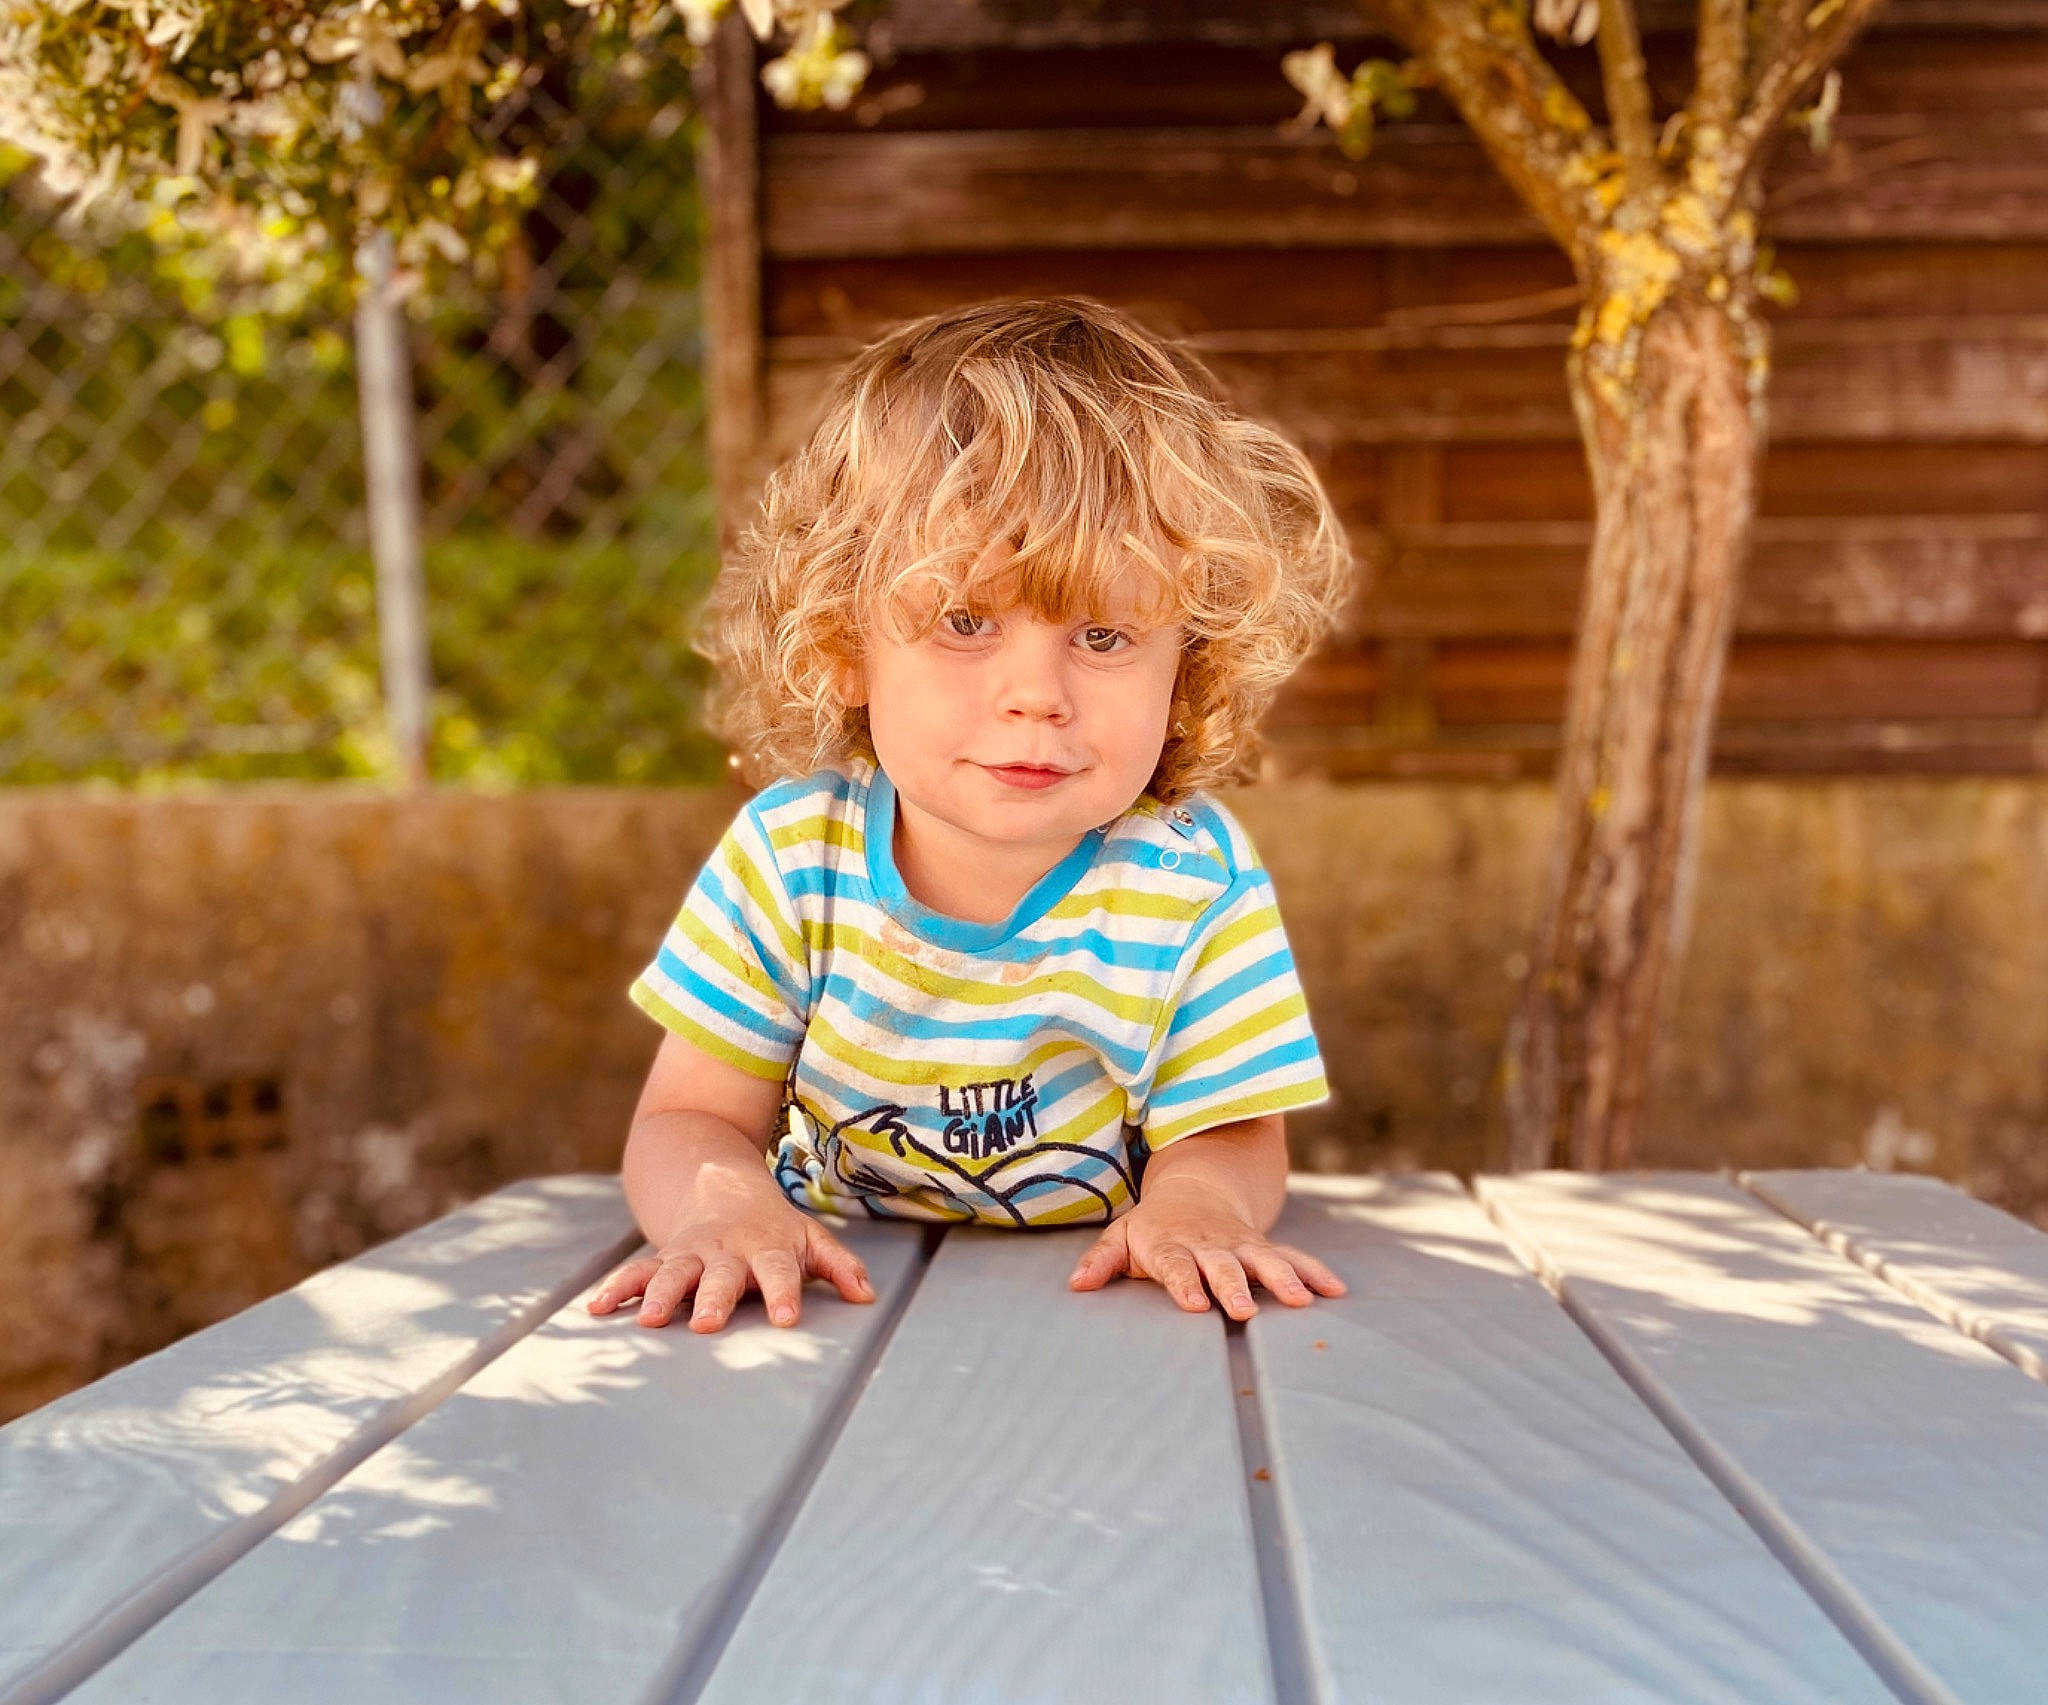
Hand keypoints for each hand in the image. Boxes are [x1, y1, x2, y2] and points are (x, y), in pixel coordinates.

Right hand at [587, 1193, 872, 1332]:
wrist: (718, 1184)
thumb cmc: (773, 1227)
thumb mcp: (810, 1238)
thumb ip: (839, 1265)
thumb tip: (867, 1295)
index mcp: (766, 1246)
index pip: (779, 1270)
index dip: (783, 1293)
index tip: (786, 1318)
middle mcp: (726, 1250)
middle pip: (722, 1274)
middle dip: (715, 1297)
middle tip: (708, 1323)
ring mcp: (691, 1253)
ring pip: (674, 1272)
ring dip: (662, 1295)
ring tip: (651, 1320)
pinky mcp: (663, 1259)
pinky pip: (637, 1273)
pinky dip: (617, 1289)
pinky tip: (597, 1308)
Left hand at [1067, 1182, 1344, 1321]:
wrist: (1195, 1192)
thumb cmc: (1154, 1228)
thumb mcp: (1122, 1237)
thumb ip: (1101, 1261)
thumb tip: (1076, 1284)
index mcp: (1172, 1245)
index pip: (1177, 1267)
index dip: (1186, 1284)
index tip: (1196, 1305)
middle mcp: (1210, 1245)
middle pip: (1223, 1266)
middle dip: (1234, 1287)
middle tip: (1245, 1311)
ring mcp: (1241, 1246)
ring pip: (1264, 1261)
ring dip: (1283, 1280)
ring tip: (1301, 1302)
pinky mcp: (1265, 1249)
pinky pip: (1293, 1258)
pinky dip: (1314, 1272)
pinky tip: (1335, 1291)